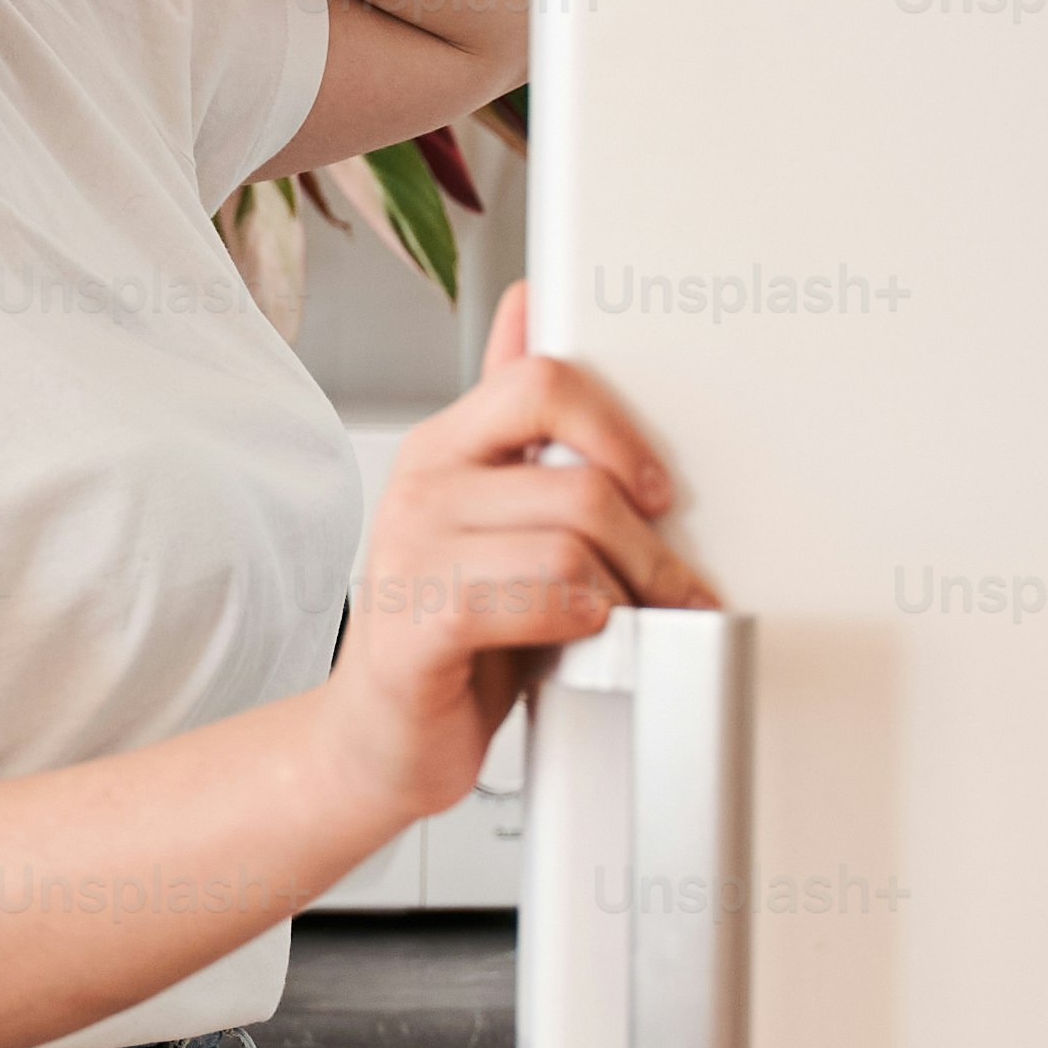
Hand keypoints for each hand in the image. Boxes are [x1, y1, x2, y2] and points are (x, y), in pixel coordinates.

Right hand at [310, 283, 718, 827]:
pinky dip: (583, 624)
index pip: (544, 378)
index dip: (620, 429)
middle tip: (671, 587)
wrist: (377, 740)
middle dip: (648, 545)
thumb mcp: (489, 515)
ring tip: (624, 624)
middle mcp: (421, 487)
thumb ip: (512, 420)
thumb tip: (530, 307)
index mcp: (445, 448)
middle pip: (580, 477)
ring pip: (570, 543)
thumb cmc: (448, 634)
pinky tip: (583, 642)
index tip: (658, 489)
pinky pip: (537, 598)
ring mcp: (410, 552)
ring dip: (623, 596)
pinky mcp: (416, 623)